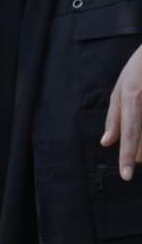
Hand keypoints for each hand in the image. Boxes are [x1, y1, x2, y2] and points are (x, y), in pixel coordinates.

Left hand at [104, 43, 141, 180]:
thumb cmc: (140, 68)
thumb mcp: (122, 88)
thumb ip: (114, 116)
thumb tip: (106, 142)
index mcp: (132, 94)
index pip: (129, 131)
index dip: (127, 155)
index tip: (125, 176)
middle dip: (138, 153)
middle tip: (132, 168)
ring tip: (139, 154)